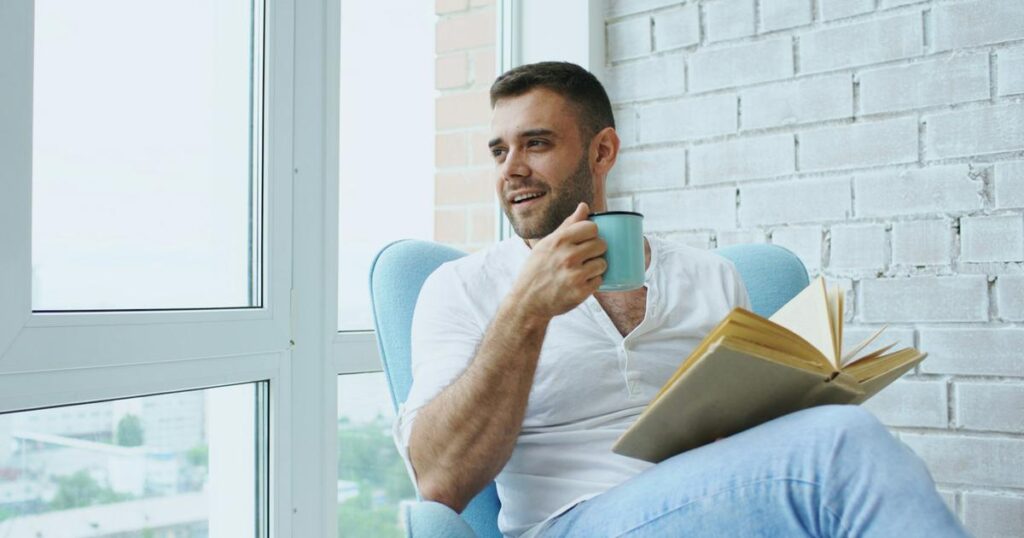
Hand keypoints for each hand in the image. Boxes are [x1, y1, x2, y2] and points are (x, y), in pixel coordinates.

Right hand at [510, 203, 606, 319]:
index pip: (592, 228)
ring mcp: (575, 275)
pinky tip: (581, 282)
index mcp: (559, 241)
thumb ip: (567, 225)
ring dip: (596, 267)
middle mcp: (568, 256)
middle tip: (585, 257)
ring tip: (582, 270)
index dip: (592, 233)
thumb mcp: (547, 244)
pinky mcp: (580, 292)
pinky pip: (599, 281)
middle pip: (601, 244)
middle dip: (596, 250)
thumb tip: (584, 206)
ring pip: (602, 263)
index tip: (586, 240)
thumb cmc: (537, 269)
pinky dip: (593, 282)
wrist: (528, 301)